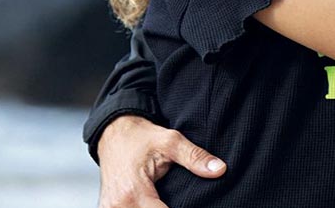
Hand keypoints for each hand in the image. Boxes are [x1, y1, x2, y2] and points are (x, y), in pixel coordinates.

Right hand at [96, 115, 226, 207]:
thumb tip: (220, 170)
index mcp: (133, 192)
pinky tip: (158, 204)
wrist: (114, 134)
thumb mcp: (170, 141)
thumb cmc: (141, 137)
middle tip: (186, 200)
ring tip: (171, 200)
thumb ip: (194, 158)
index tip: (197, 205)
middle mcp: (118, 206)